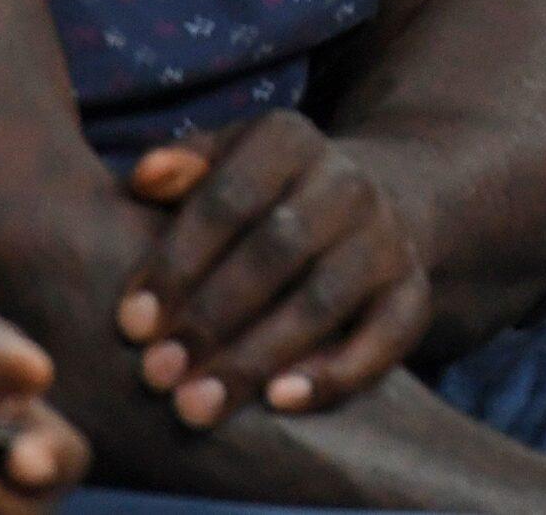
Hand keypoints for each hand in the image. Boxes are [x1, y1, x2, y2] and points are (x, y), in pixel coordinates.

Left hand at [120, 110, 431, 427]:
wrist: (363, 208)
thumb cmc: (260, 200)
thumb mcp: (224, 162)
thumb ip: (183, 168)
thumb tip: (144, 180)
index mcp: (289, 140)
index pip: (228, 199)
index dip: (178, 262)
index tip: (131, 324)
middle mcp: (346, 183)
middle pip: (275, 252)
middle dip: (210, 318)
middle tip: (156, 375)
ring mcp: (387, 237)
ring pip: (322, 300)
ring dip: (256, 356)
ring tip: (198, 406)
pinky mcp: (413, 290)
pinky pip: (387, 335)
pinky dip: (336, 372)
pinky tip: (280, 403)